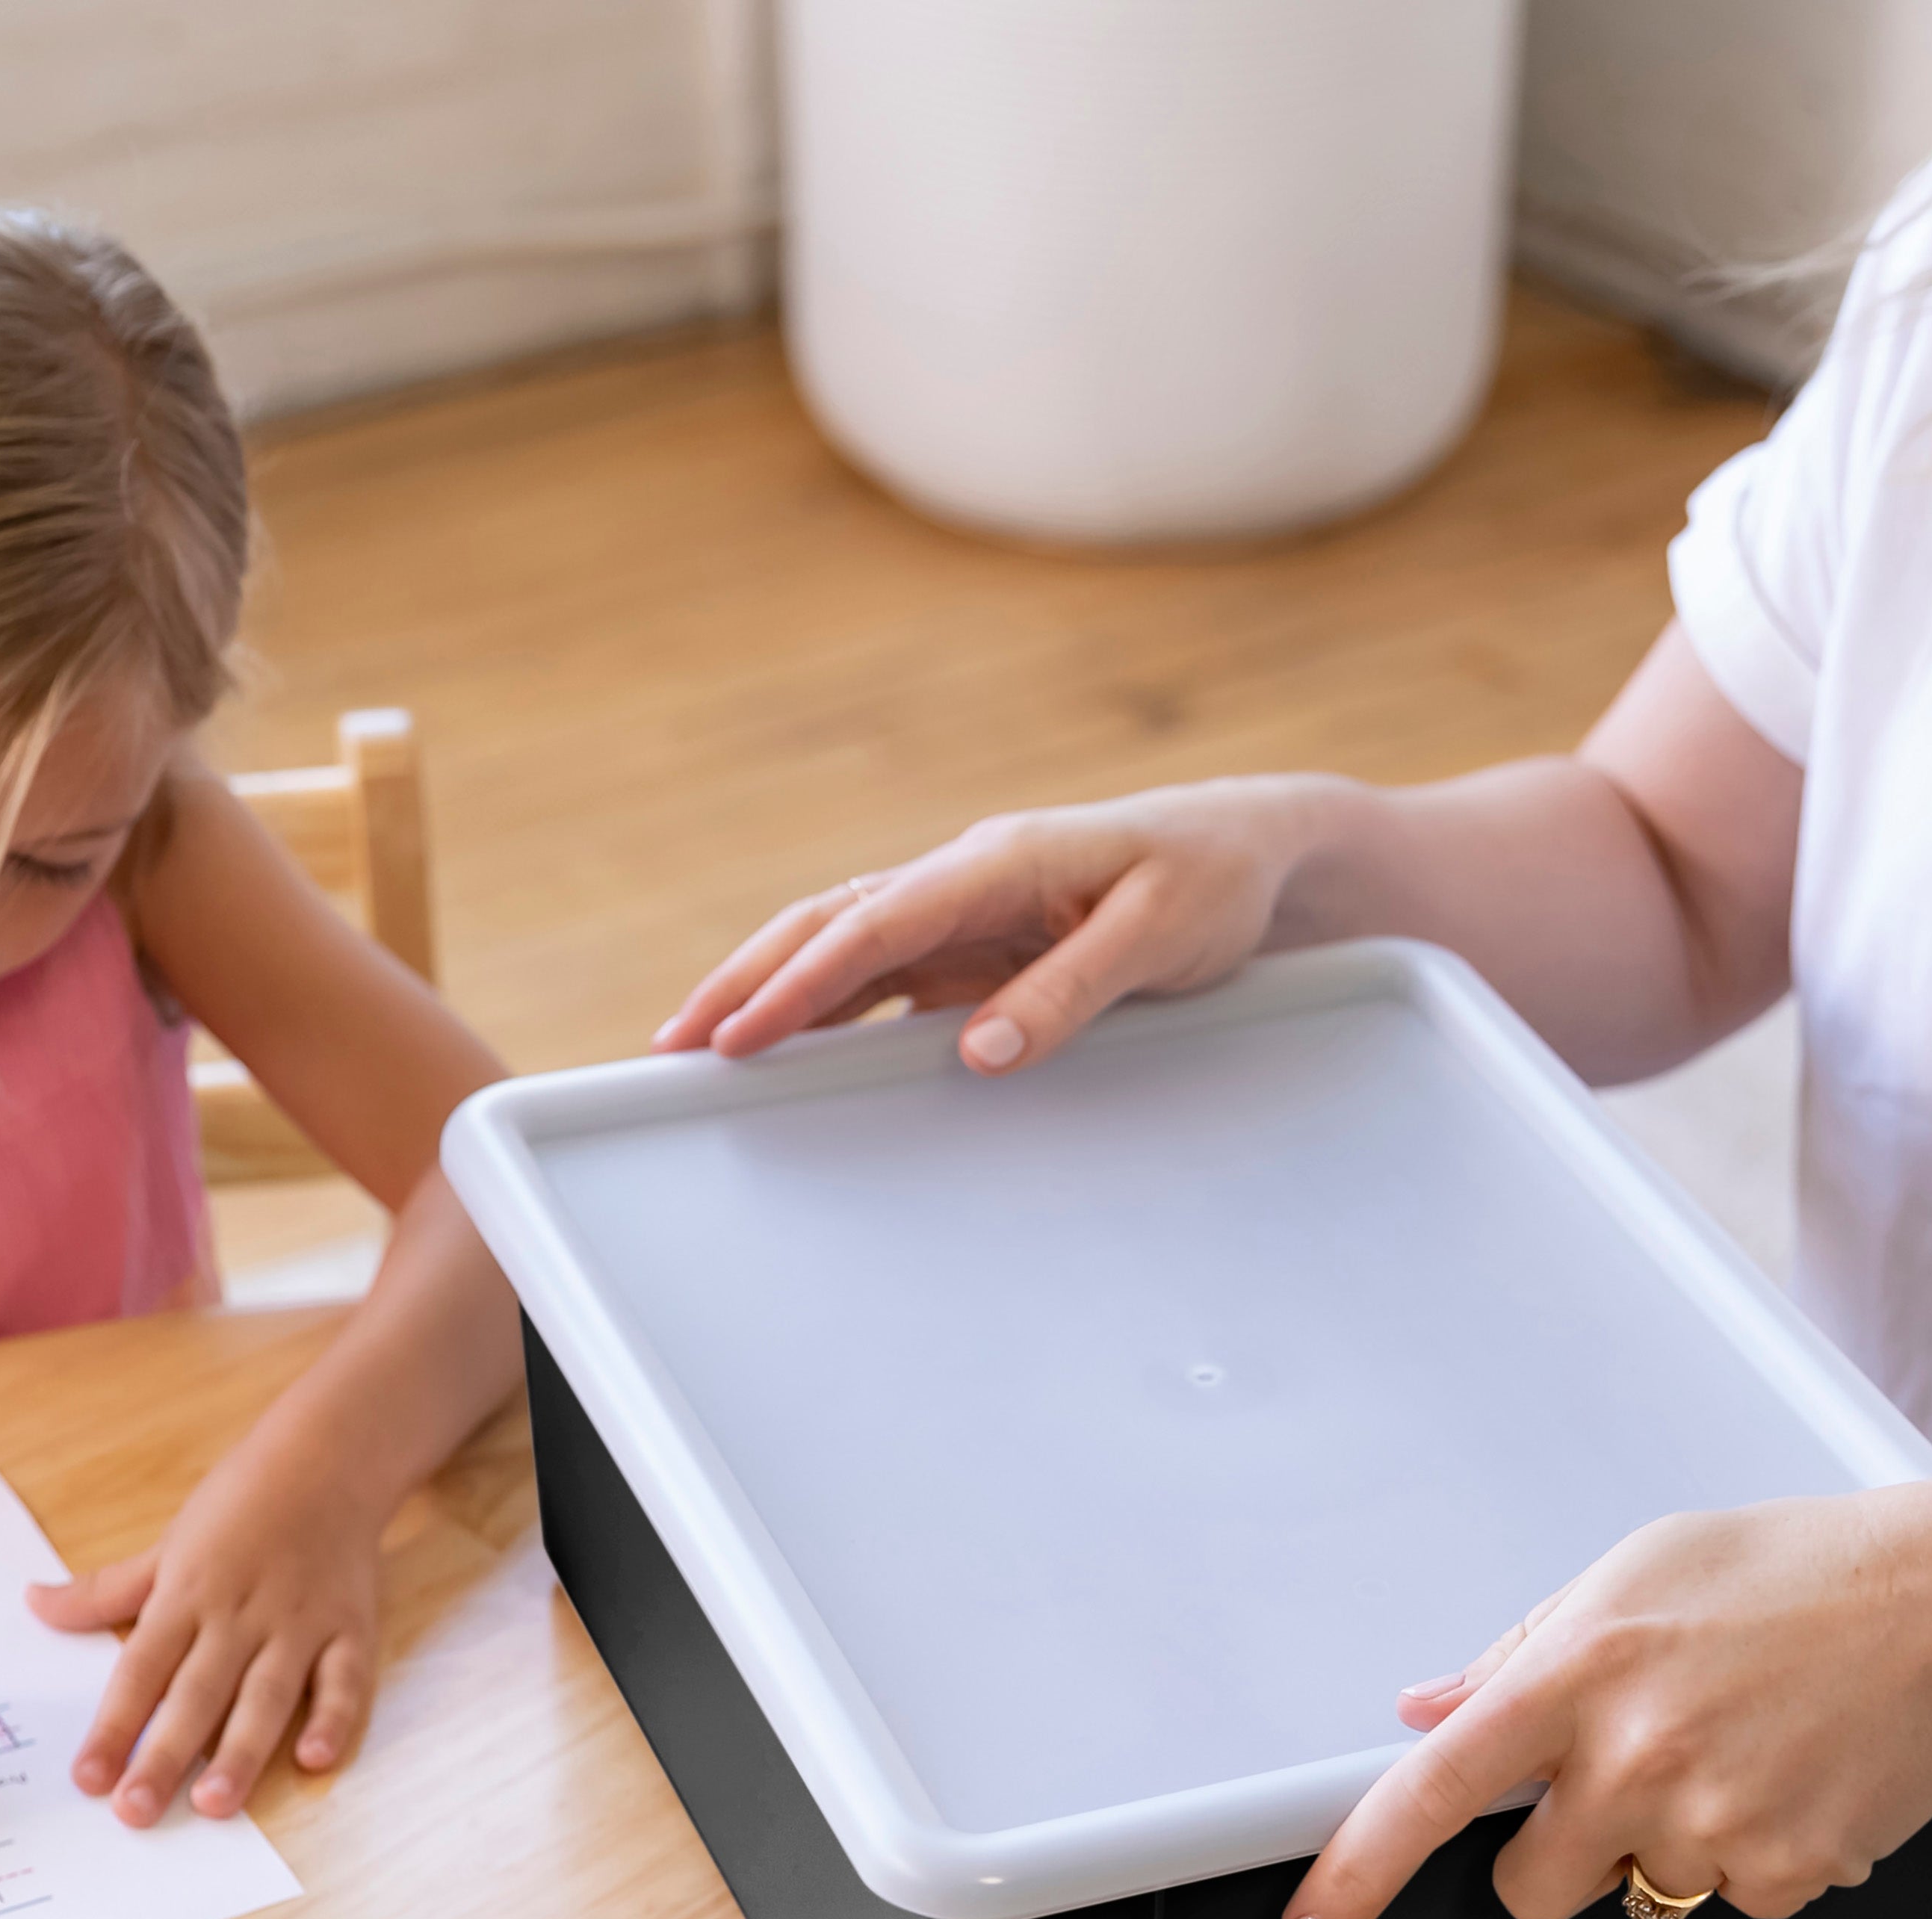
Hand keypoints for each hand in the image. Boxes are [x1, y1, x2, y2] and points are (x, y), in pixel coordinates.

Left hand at [29, 1442, 377, 1826]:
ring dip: (241, 1751)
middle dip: (165, 1754)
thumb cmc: (241, 1504)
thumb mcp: (168, 1544)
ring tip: (214, 1805)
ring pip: (265, 1695)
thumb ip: (105, 1590)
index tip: (87, 1778)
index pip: (140, 1670)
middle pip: (196, 1693)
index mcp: (187, 1594)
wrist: (328, 1457)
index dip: (113, 1726)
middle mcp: (239, 1614)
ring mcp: (298, 1623)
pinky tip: (314, 1761)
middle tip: (136, 1811)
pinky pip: (344, 1680)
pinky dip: (333, 1719)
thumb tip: (34, 1604)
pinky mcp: (351, 1628)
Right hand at [651, 780, 1320, 1071]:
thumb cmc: (1214, 882)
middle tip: (676, 1045)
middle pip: (826, 926)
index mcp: (999, 862)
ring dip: (768, 992)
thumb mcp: (1163, 936)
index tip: (742, 1035)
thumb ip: (1072, 992)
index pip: (874, 925)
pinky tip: (786, 1049)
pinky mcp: (973, 946)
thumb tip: (982, 1053)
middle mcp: (964, 880)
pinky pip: (880, 976)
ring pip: (840, 947)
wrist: (1255, 853)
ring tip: (702, 1049)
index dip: (799, 983)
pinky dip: (823, 1008)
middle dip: (744, 982)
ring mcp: (962, 913)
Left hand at [1277, 1485, 1931, 1918]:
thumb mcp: (1630, 1574)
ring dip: (1667, 1846)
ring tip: (1733, 1752)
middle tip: (1624, 1779)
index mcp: (1572, 1673)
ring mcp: (1709, 1819)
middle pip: (1529, 1885)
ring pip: (1636, 1893)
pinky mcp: (1785, 1868)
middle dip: (1556, 1858)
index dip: (1354, 1873)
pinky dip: (1753, 1858)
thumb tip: (1423, 1711)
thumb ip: (1515, 1655)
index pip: (1429, 1794)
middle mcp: (1631, 1756)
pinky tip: (1790, 1779)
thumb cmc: (1787, 1574)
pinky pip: (1730, 1901)